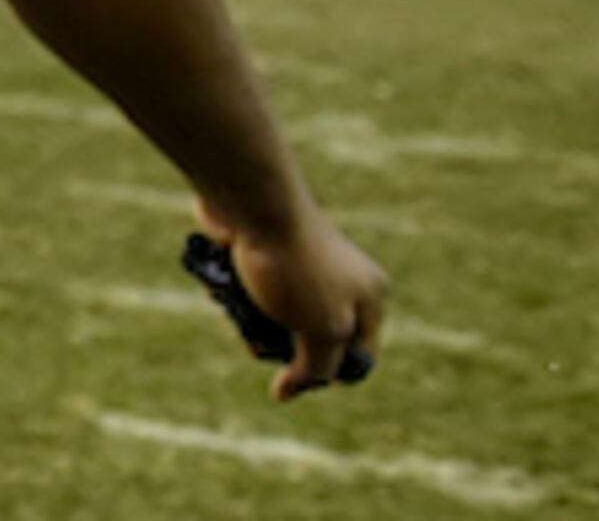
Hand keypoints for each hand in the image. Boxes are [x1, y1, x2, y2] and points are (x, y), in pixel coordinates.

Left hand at [200, 198, 387, 399]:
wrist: (252, 205)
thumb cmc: (295, 266)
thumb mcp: (323, 330)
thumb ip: (318, 368)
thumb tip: (288, 393)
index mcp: (372, 297)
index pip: (357, 357)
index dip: (326, 375)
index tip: (294, 376)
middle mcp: (344, 280)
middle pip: (314, 338)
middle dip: (284, 347)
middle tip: (262, 340)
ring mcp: (304, 266)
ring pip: (279, 318)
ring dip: (255, 324)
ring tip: (242, 312)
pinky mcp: (268, 255)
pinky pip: (255, 293)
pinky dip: (239, 299)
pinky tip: (226, 292)